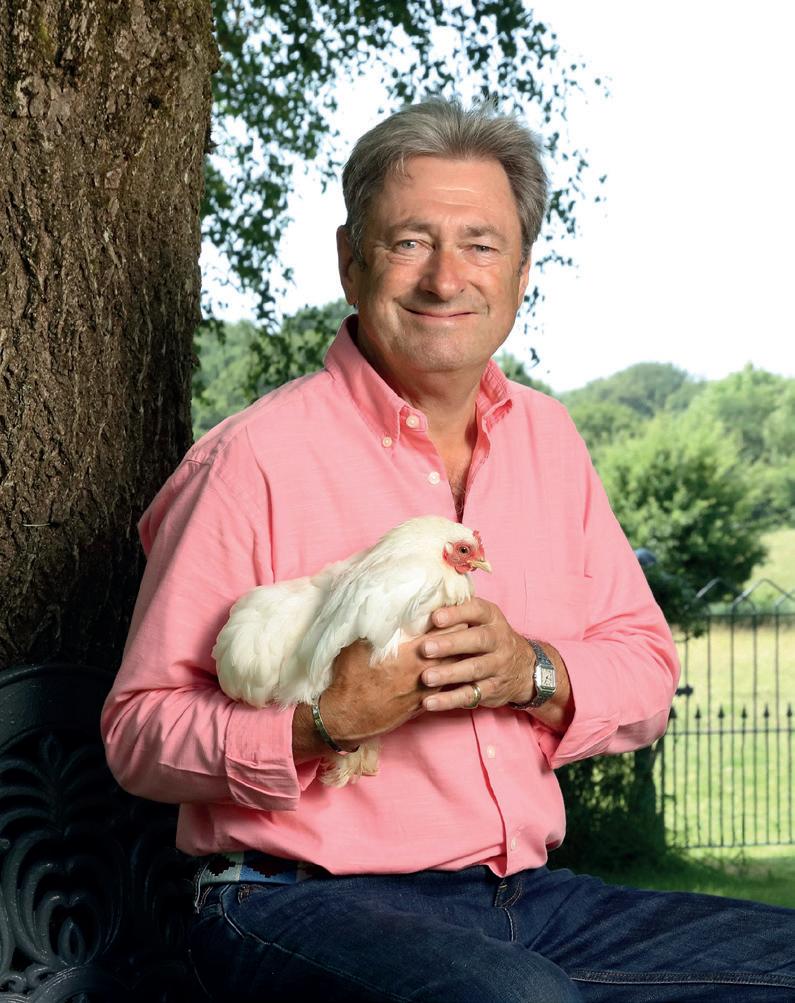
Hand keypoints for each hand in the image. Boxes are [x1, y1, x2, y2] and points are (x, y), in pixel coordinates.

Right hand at [316, 623, 467, 746]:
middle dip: (461, 636)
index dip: (455, 617)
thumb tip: (383, 604)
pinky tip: (446, 667)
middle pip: (457, 650)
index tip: (455, 608)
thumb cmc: (351, 678)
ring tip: (458, 644)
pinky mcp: (423, 705)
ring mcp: (426, 692)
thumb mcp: (358, 643)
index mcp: (412, 654)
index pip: (448, 631)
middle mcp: (425, 672)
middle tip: (462, 623)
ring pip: (454, 670)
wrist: (347, 716)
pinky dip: (448, 675)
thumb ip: (377, 625)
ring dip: (457, 656)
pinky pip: (444, 688)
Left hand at [418, 598, 534, 710]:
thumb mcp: (482, 619)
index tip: (436, 617)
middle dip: (451, 644)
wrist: (525, 667)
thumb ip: (457, 613)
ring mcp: (498, 666)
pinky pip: (470, 695)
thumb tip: (420, 606)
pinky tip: (430, 702)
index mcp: (492, 618)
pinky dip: (449, 700)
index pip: (477, 610)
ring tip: (426, 678)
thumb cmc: (488, 637)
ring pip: (474, 670)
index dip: (457, 613)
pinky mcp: (492, 689)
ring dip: (449, 674)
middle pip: (477, 640)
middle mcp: (498, 640)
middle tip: (426, 648)